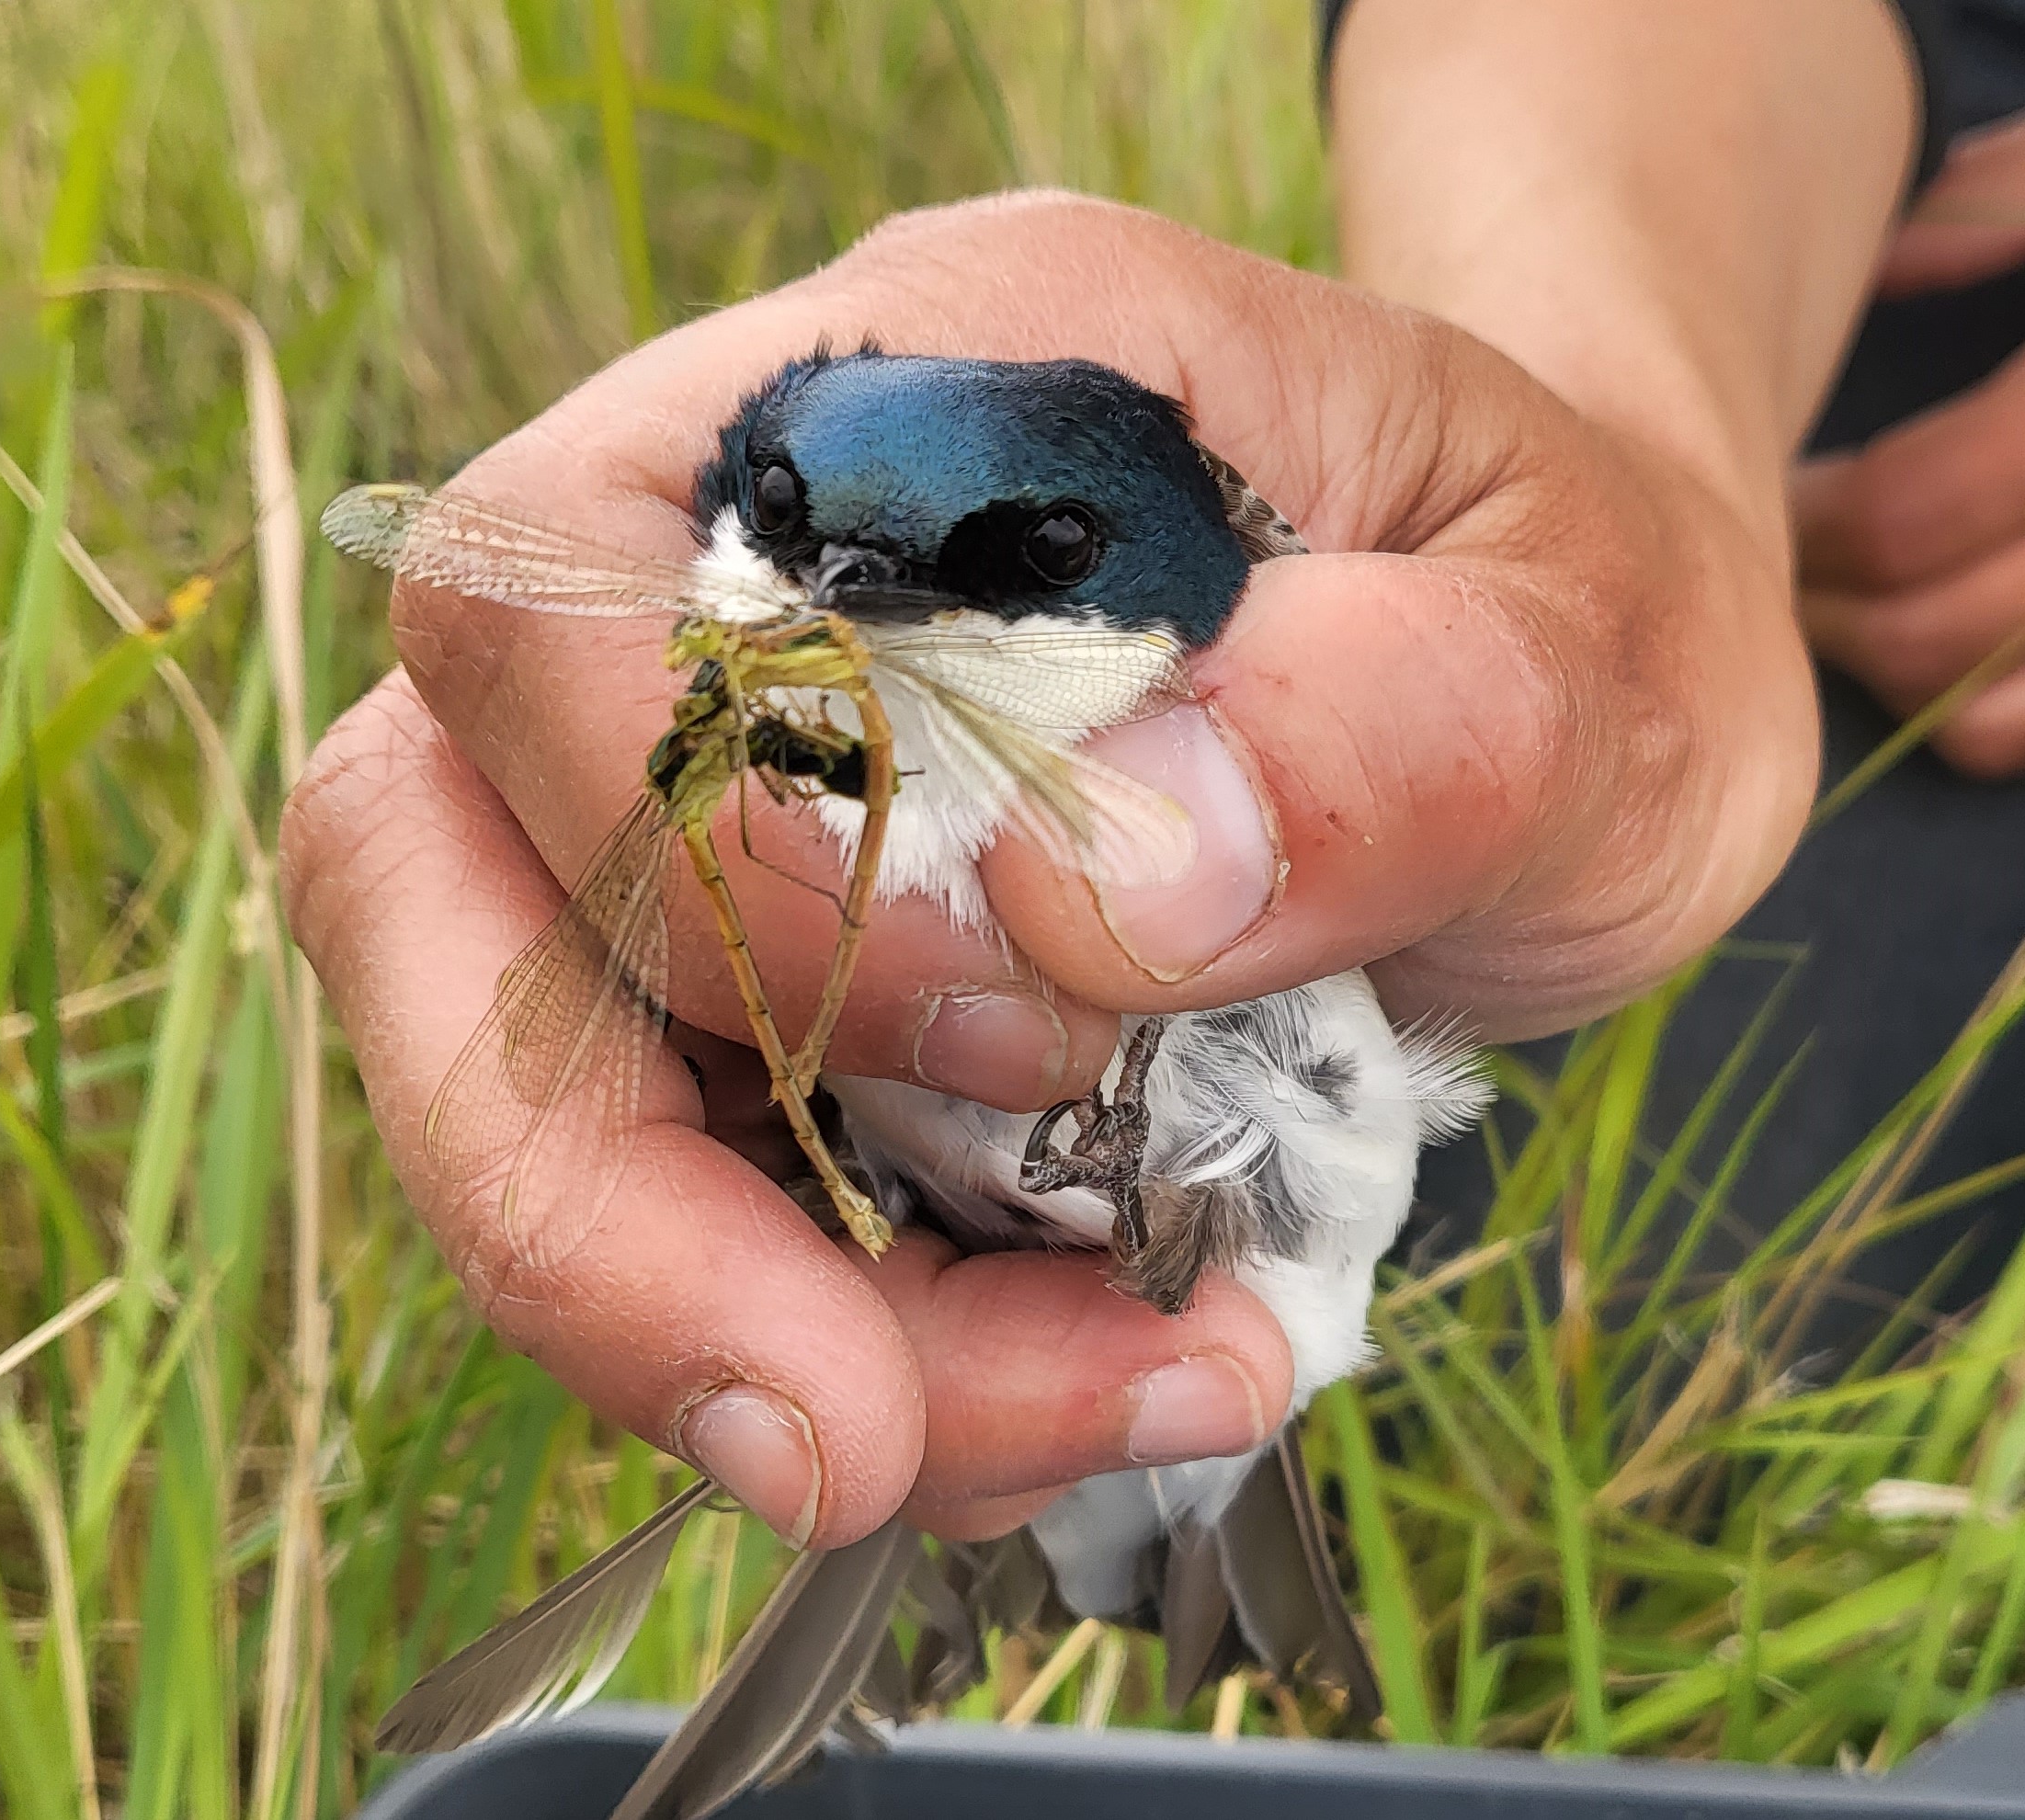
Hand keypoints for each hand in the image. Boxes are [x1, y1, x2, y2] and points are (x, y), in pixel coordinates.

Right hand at [281, 191, 1816, 1545]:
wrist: (1590, 698)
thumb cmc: (1583, 623)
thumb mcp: (1603, 654)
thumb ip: (1404, 726)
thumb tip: (1104, 891)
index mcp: (922, 392)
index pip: (563, 586)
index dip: (705, 859)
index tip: (1025, 1037)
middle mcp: (751, 579)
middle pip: (421, 860)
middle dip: (605, 1207)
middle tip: (859, 1440)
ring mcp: (733, 793)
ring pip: (524, 1081)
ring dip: (744, 1331)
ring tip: (1114, 1404)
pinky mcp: (780, 994)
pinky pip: (690, 1210)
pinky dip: (859, 1362)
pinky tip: (1096, 1387)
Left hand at [1797, 78, 2024, 775]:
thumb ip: (1967, 210)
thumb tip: (1836, 282)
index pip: (1904, 515)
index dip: (1803, 525)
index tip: (1762, 492)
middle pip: (1927, 636)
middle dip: (1820, 613)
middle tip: (1774, 569)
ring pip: (1990, 714)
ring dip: (1888, 679)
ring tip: (1845, 615)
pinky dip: (1985, 716)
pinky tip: (1944, 657)